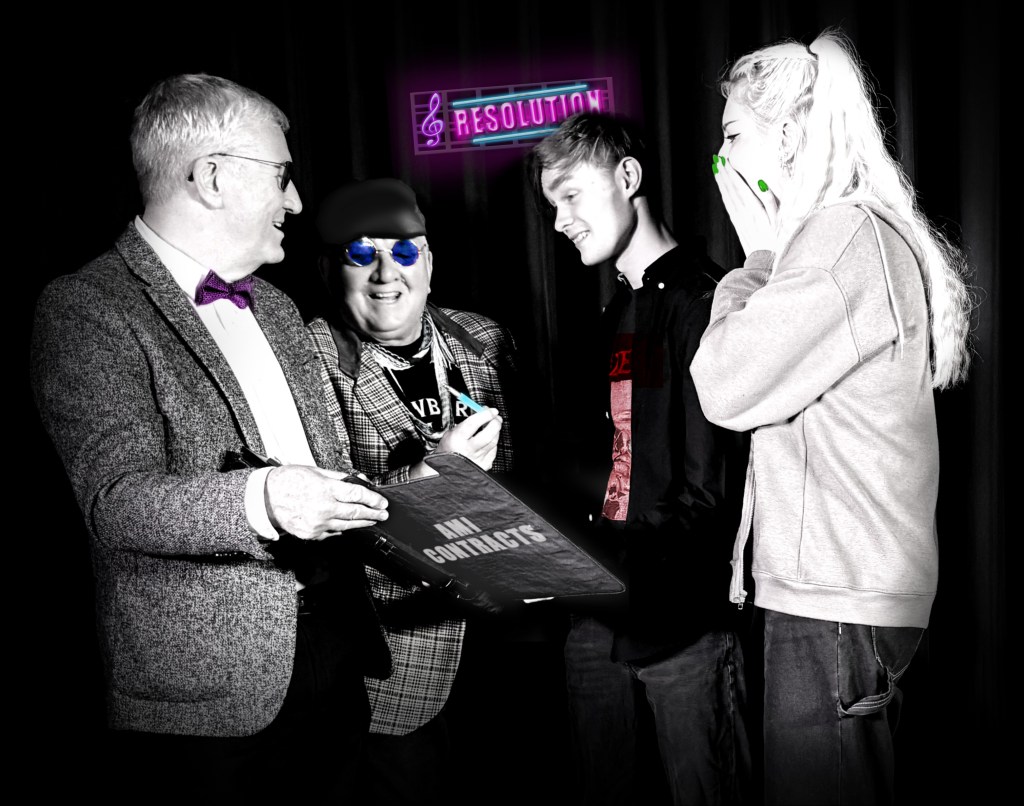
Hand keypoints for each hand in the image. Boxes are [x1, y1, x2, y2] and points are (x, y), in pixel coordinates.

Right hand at [264, 465, 388, 540]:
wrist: (264, 498)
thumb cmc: (288, 481)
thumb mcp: (315, 471)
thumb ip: (339, 477)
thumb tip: (358, 481)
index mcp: (325, 489)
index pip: (357, 494)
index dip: (373, 499)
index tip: (382, 502)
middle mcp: (323, 508)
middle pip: (356, 512)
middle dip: (373, 513)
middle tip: (383, 514)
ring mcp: (317, 523)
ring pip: (347, 525)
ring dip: (362, 523)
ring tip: (372, 520)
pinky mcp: (311, 534)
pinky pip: (332, 532)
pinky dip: (342, 528)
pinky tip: (349, 525)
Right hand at [438, 407, 502, 469]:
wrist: (445, 470)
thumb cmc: (447, 450)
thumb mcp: (450, 433)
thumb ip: (466, 423)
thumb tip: (482, 413)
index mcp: (457, 440)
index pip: (474, 423)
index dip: (485, 415)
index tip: (491, 410)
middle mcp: (468, 450)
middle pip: (488, 434)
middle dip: (495, 423)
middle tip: (496, 417)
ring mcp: (477, 459)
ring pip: (493, 442)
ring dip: (496, 432)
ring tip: (493, 426)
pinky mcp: (483, 466)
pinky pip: (493, 451)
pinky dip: (493, 443)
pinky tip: (489, 440)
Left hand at [714, 155, 777, 257]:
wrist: (764, 262)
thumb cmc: (776, 240)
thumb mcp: (779, 220)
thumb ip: (771, 200)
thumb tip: (761, 183)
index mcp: (753, 209)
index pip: (739, 186)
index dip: (731, 172)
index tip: (725, 159)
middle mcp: (743, 212)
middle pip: (730, 188)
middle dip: (723, 172)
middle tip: (717, 158)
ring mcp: (738, 219)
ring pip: (727, 196)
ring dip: (721, 181)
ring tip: (716, 167)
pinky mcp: (737, 224)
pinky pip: (728, 205)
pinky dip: (724, 194)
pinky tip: (722, 188)